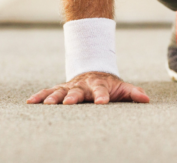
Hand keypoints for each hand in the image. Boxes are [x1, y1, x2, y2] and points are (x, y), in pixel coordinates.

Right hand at [27, 71, 149, 104]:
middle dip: (73, 97)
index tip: (102, 103)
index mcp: (99, 85)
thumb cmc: (109, 85)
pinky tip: (30, 102)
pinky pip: (47, 92)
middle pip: (78, 91)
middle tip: (69, 103)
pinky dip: (39, 97)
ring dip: (54, 98)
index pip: (101, 91)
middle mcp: (82, 85)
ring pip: (60, 91)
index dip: (102, 96)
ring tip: (48, 104)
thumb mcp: (122, 88)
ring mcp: (69, 87)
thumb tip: (146, 99)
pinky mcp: (59, 89)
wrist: (92, 70)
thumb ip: (132, 93)